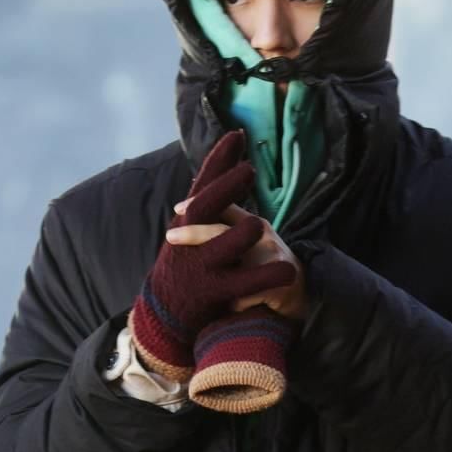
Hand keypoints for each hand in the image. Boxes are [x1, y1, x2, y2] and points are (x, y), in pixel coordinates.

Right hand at [129, 133, 296, 378]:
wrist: (163, 316)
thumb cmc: (185, 266)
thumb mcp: (189, 233)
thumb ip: (209, 208)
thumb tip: (227, 172)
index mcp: (188, 221)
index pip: (204, 184)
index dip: (220, 160)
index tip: (237, 135)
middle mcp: (188, 238)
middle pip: (207, 206)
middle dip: (226, 187)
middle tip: (248, 169)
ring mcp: (201, 265)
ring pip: (223, 244)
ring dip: (240, 234)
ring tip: (257, 224)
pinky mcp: (213, 292)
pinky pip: (244, 284)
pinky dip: (267, 277)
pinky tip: (288, 271)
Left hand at [168, 200, 307, 322]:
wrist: (299, 294)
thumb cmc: (265, 266)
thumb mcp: (250, 243)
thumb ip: (228, 228)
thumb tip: (189, 211)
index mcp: (255, 225)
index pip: (226, 207)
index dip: (200, 204)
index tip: (177, 208)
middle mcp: (264, 237)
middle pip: (223, 230)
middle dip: (194, 233)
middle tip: (170, 237)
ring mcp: (272, 259)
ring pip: (231, 267)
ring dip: (214, 279)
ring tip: (201, 286)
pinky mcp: (278, 284)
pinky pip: (243, 296)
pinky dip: (234, 305)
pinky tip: (234, 310)